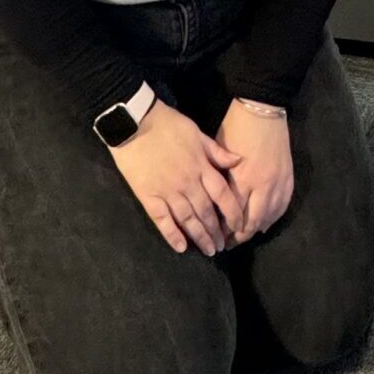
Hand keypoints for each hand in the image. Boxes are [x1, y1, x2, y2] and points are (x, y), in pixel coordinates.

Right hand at [107, 101, 243, 255]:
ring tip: (208, 250)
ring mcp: (167, 191)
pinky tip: (180, 248)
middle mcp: (187, 182)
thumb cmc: (167, 124)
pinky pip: (162, 220)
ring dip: (199, 236)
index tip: (239, 226)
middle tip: (222, 246)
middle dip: (216, 231)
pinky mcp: (148, 196)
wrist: (134, 122)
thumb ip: (216, 151)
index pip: (222, 194)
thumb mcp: (197, 132)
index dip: (232, 212)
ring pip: (187, 219)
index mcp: (201, 166)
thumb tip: (239, 161)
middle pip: (206, 212)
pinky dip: (171, 234)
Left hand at [216, 100, 293, 244]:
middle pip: (252, 223)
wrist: (263, 108)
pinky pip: (282, 207)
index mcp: (243, 179)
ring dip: (256, 230)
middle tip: (227, 243)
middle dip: (239, 237)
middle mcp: (263, 186)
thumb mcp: (220, 154)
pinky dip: (273, 218)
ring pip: (269, 217)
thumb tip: (214, 203)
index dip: (224, 229)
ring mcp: (279, 182)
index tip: (215, 236)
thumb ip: (220, 180)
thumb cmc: (235, 127)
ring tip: (244, 236)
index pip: (233, 215)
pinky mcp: (289, 178)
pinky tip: (265, 223)